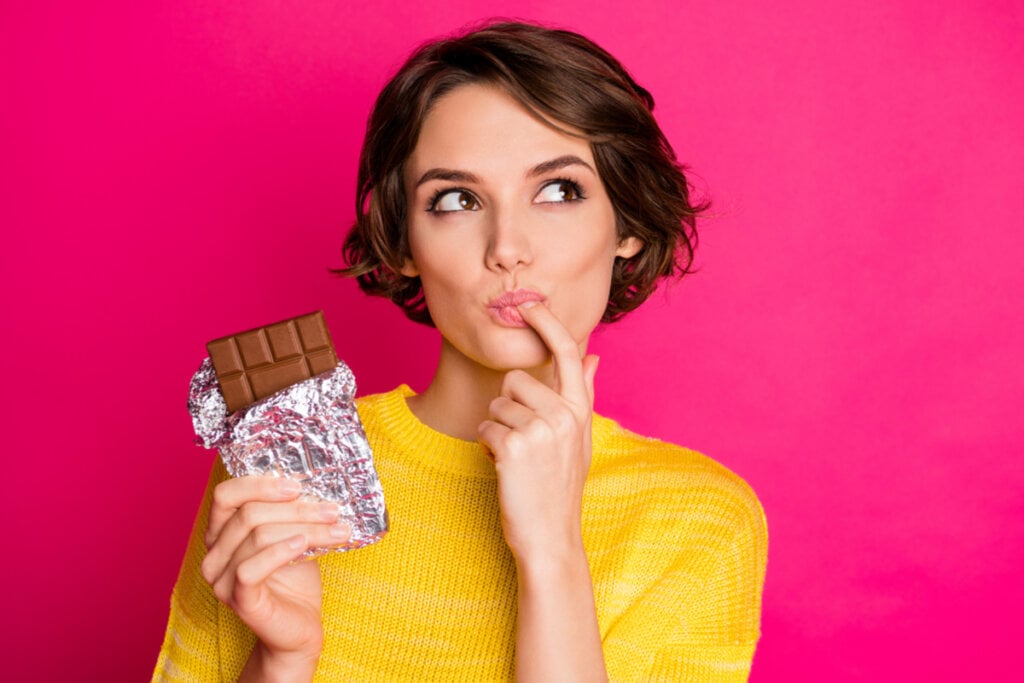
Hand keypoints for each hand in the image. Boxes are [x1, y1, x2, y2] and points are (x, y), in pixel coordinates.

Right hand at [201, 475, 351, 670]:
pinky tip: (304, 545)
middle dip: (297, 508)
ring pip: (258, 536)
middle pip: (249, 513)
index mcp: (222, 532)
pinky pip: (251, 568)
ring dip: (304, 527)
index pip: (226, 494)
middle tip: (332, 509)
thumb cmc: (295, 579)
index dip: (260, 484)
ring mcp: (221, 578)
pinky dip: (281, 551)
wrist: (301, 627)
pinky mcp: (237, 599)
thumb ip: (290, 511)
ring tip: (336, 527)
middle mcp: (214, 554)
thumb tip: (313, 480)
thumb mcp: (293, 535)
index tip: (297, 485)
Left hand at [477, 301, 597, 563]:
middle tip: (523, 442)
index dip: (547, 323)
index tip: (529, 304)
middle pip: (515, 380)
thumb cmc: (560, 486)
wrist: (551, 537)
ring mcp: (539, 431)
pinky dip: (488, 449)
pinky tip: (504, 470)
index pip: (567, 352)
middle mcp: (564, 415)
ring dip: (498, 431)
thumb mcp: (580, 438)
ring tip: (517, 460)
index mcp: (581, 410)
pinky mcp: (513, 448)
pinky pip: (485, 429)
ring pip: (496, 406)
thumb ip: (585, 393)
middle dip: (508, 408)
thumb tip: (593, 355)